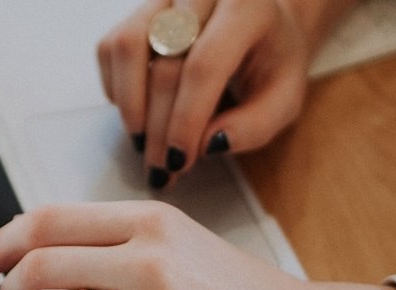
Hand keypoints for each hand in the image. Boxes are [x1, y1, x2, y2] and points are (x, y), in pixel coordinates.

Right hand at [97, 0, 310, 187]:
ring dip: (130, 106)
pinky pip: (111, 48)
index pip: (205, 64)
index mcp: (247, 8)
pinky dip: (117, 87)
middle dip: (159, 127)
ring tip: (143, 143)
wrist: (262, 23)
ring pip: (127, 47)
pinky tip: (139, 113)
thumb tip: (208, 145)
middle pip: (165, 63)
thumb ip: (254, 126)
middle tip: (161, 168)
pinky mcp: (139, 10)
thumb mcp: (284, 98)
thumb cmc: (272, 62)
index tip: (179, 160)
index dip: (186, 118)